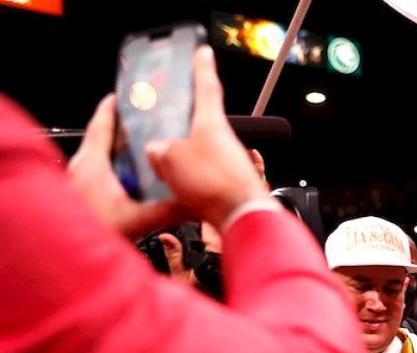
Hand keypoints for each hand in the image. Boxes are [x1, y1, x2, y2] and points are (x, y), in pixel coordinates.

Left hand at [66, 95, 182, 238]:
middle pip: (101, 138)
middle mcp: (81, 168)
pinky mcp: (79, 196)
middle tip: (142, 122)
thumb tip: (195, 203)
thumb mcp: (137, 220)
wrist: (68, 256)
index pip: (101, 124)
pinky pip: (98, 173)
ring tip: (141, 150)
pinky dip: (113, 169)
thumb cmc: (92, 231)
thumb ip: (168, 210)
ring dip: (117, 151)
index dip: (113, 107)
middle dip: (121, 129)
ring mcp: (78, 182)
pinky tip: (129, 181)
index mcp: (91, 163)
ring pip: (99, 157)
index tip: (124, 95)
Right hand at [144, 46, 272, 230]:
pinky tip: (175, 184)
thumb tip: (156, 151)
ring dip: (181, 150)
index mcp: (212, 123)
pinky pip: (202, 170)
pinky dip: (187, 173)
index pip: (207, 86)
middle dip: (182, 118)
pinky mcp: (227, 181)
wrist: (242, 217)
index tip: (204, 52)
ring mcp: (227, 161)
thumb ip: (160, 149)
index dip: (203, 67)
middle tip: (165, 116)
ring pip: (199, 148)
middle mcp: (223, 139)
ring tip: (161, 159)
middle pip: (201, 120)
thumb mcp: (172, 159)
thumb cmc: (215, 185)